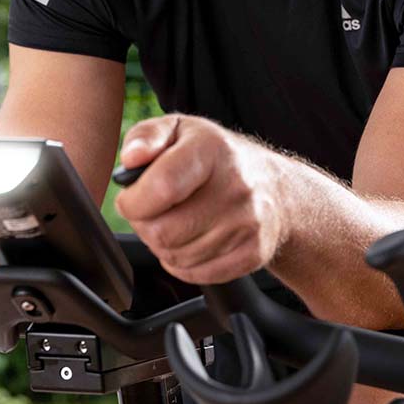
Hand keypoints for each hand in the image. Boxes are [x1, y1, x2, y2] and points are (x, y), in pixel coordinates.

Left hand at [114, 114, 287, 284]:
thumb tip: (130, 159)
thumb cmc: (215, 156)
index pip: (163, 186)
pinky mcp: (253, 253)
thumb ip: (145, 137)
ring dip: (162, 245)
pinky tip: (189, 240)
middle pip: (164, 231)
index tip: (129, 198)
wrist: (274, 187)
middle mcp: (235, 186)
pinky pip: (197, 274)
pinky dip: (183, 263)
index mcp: (211, 150)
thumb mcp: (178, 129)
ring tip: (172, 222)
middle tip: (150, 212)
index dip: (133, 201)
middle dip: (144, 225)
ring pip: (176, 257)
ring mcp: (247, 223)